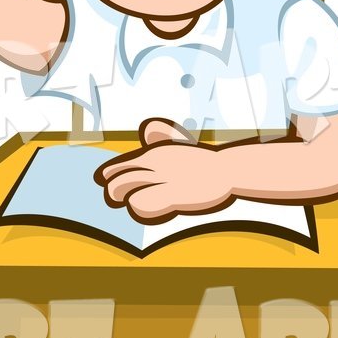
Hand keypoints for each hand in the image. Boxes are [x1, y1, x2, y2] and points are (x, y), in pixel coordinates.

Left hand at [95, 119, 234, 222]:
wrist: (227, 169)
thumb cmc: (203, 161)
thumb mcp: (179, 143)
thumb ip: (160, 137)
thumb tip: (147, 128)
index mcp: (152, 154)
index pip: (116, 168)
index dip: (111, 179)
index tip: (115, 186)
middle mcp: (153, 165)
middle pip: (115, 182)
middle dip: (115, 194)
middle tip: (128, 199)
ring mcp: (161, 179)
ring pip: (122, 191)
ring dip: (127, 201)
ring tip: (141, 203)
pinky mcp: (172, 194)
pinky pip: (141, 204)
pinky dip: (141, 208)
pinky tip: (153, 207)